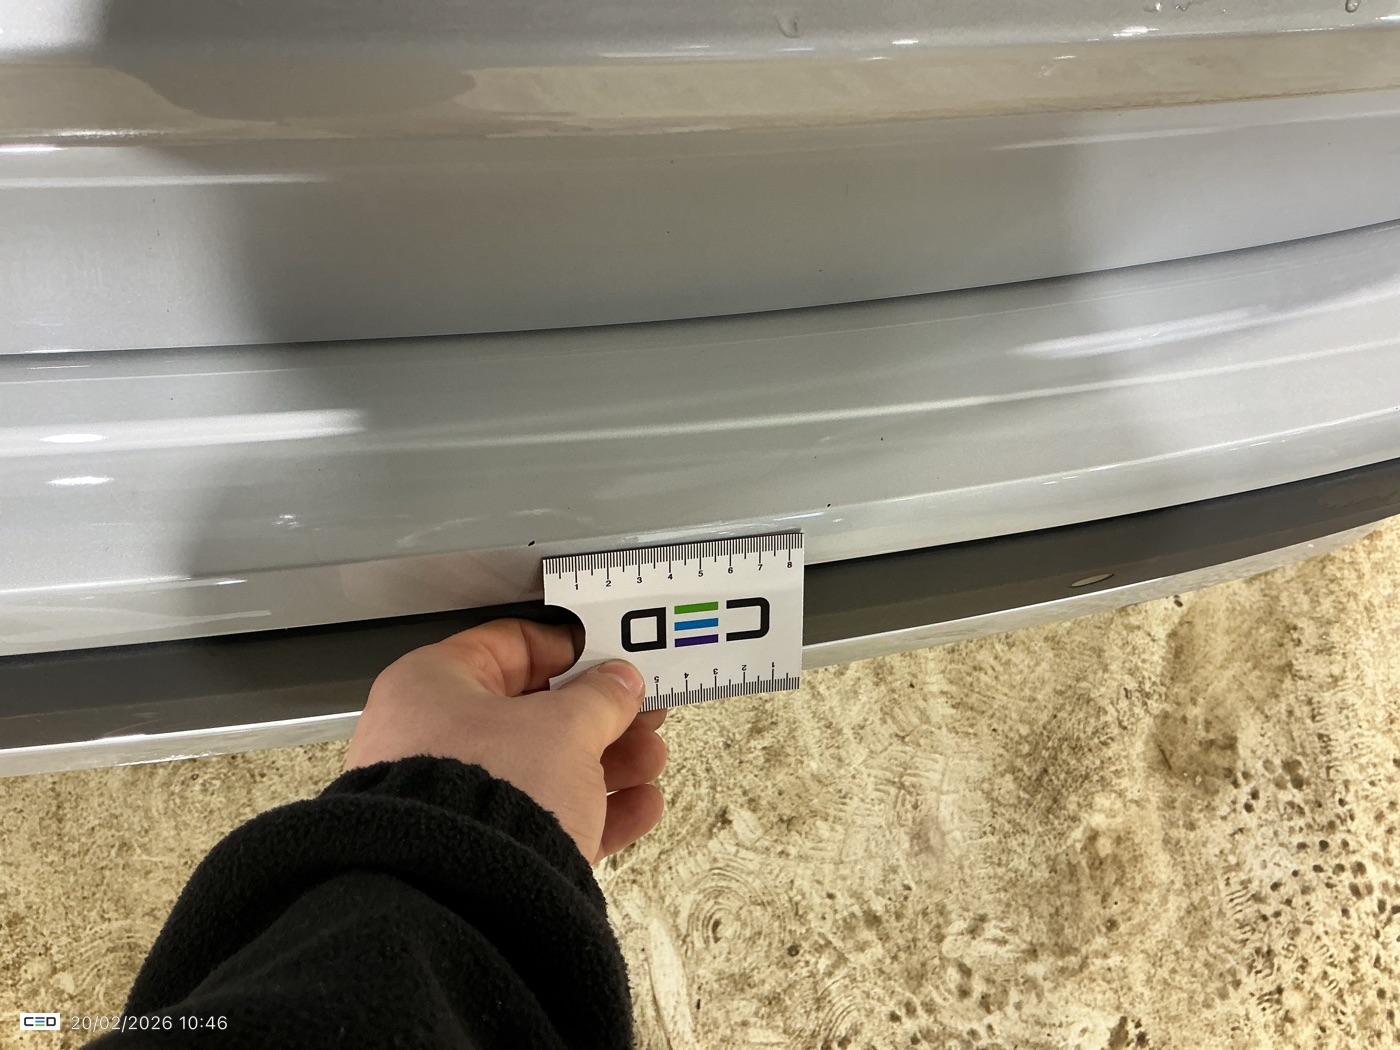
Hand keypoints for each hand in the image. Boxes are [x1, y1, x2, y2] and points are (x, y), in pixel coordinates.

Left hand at [344, 618, 666, 863]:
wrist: (466, 899)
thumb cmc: (489, 793)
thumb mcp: (564, 726)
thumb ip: (600, 697)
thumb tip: (619, 683)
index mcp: (432, 687)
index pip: (508, 645)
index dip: (569, 648)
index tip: (611, 655)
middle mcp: (430, 739)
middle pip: (533, 712)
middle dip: (600, 715)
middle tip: (642, 712)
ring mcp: (452, 800)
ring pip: (543, 768)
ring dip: (608, 763)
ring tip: (651, 761)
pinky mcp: (477, 851)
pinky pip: (541, 819)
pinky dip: (593, 811)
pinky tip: (639, 808)